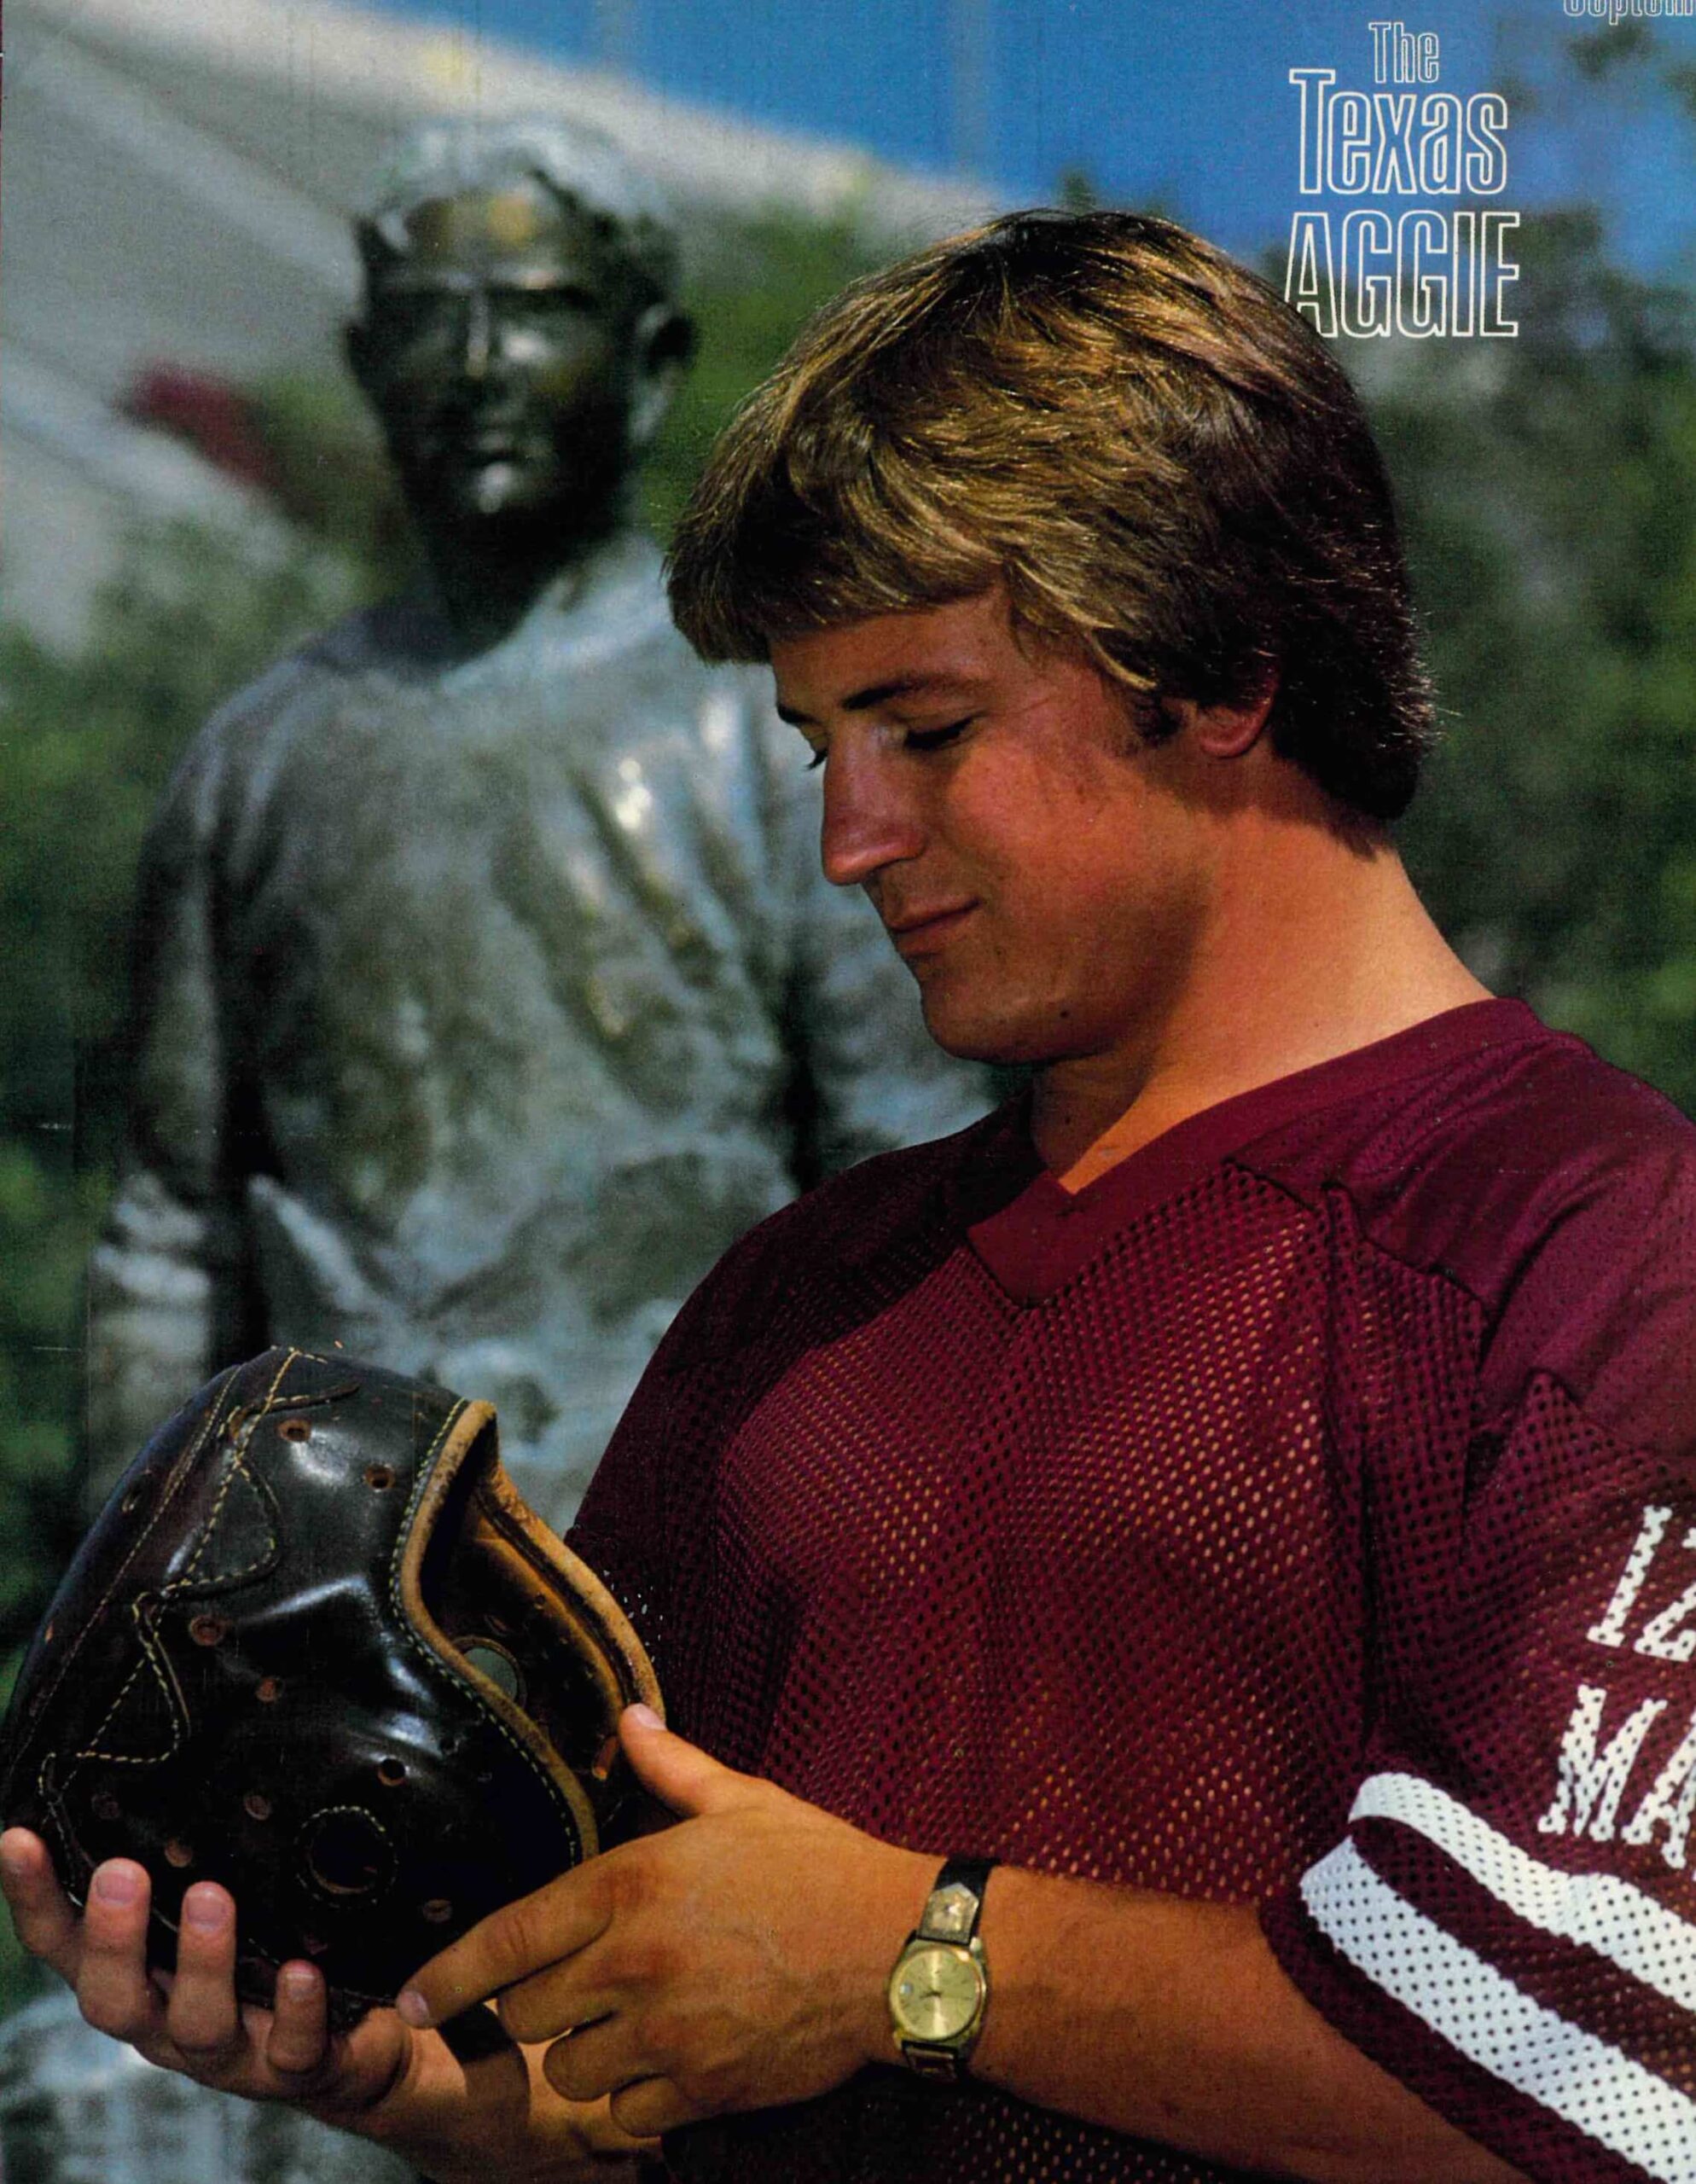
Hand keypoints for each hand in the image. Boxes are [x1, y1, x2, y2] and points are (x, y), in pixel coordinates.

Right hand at [0, 1828, 654, 2181]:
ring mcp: (232, 2053)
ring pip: (196, 2025)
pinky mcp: (299, 2069)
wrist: (374, 2036)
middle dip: (115, 1936)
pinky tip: (300, 1971)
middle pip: (112, 1998)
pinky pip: (291, 2049)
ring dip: (203, 1963)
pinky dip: (292, 2010)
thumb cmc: (285, 1941)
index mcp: (146, 1972)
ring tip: (213, 1900)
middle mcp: (171, 2019)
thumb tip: (207, 1718)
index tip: (16, 1834)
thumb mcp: (245, 1885)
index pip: (67, 1942)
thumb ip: (209, 1838)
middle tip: (124, 1870)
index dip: (36, 1896)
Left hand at [398, 1706, 934, 2137]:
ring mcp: (665, 2033)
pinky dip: (631, 2103)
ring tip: (618, 2031)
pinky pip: (624, 2118)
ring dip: (580, 2058)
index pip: (508, 1937)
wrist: (898, 1950)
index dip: (447, 1973)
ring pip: (566, 2073)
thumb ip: (670, 1765)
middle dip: (535, 2006)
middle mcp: (633, 1962)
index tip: (413, 1995)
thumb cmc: (821, 1868)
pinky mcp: (701, 2088)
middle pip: (525, 2012)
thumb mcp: (743, 1802)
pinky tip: (661, 2069)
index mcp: (631, 1884)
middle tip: (571, 1989)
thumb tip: (627, 1718)